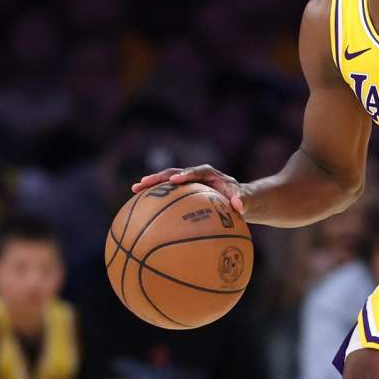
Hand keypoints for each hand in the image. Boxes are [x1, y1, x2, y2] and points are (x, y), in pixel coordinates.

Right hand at [131, 165, 245, 213]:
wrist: (234, 197)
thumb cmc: (238, 197)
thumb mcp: (243, 199)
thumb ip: (240, 200)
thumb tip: (239, 207)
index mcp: (209, 174)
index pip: (196, 171)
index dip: (185, 174)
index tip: (175, 180)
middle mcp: (195, 174)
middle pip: (175, 172)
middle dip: (160, 176)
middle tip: (145, 182)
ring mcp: (186, 181)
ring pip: (167, 179)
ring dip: (152, 183)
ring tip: (135, 189)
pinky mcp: (181, 190)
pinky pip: (166, 191)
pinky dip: (154, 195)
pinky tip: (138, 204)